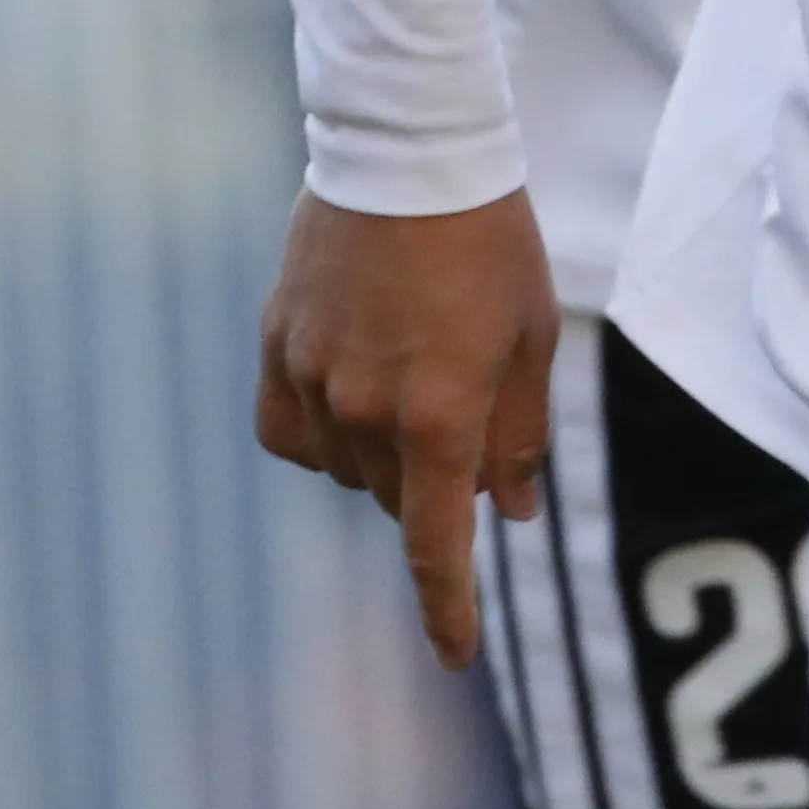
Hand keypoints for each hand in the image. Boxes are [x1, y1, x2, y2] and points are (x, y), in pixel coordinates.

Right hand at [251, 191, 555, 668]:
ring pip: (345, 469)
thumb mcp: (531, 338)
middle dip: (434, 482)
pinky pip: (290, 432)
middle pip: (398, 501)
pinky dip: (321, 430)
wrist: (410, 151)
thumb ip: (519, 435)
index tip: (455, 656)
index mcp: (441, 416)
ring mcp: (313, 380)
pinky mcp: (276, 347)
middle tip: (462, 404)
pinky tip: (346, 387)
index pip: (437, 547)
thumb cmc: (491, 242)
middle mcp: (367, 411)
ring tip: (410, 363)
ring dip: (380, 451)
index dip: (447, 610)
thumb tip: (509, 513)